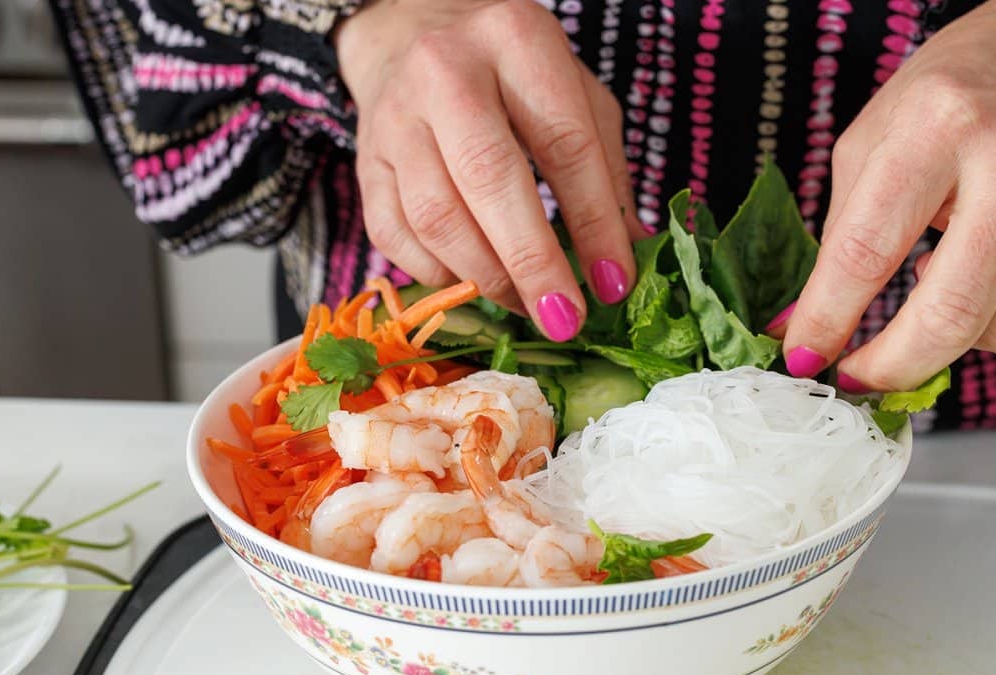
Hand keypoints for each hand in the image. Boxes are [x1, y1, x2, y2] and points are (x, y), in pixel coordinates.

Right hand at [335, 0, 643, 340]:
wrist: (411, 36)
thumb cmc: (510, 76)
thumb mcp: (574, 96)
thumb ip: (606, 172)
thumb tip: (629, 259)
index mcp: (516, 39)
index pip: (564, 143)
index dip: (594, 222)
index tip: (613, 283)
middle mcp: (446, 70)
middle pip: (490, 178)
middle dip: (532, 262)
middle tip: (563, 317)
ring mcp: (395, 117)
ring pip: (436, 216)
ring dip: (486, 276)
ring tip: (524, 305)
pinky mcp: (366, 162)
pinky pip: (396, 236)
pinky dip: (440, 274)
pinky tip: (473, 282)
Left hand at [780, 0, 995, 389]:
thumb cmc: (954, 93)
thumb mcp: (874, 140)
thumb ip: (839, 235)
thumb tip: (803, 330)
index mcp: (940, 127)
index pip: (866, 252)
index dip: (826, 320)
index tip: (802, 359)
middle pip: (950, 315)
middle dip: (891, 367)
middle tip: (858, 378)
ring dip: (955, 334)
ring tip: (943, 279)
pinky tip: (994, 265)